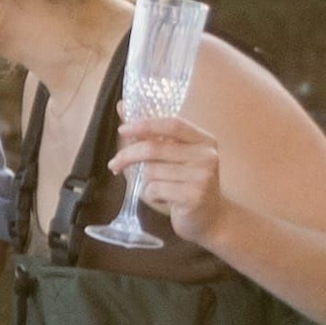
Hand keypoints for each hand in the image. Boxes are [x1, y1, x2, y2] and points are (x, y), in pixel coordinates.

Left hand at [113, 110, 228, 243]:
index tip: (122, 129)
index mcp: (204, 140)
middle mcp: (207, 155)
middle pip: (154, 148)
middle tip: (114, 165)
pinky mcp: (194, 196)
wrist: (212, 218)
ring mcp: (203, 176)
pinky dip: (152, 195)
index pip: (172, 124)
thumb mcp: (175, 155)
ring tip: (161, 187)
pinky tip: (165, 198)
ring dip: (146, 181)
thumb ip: (151, 133)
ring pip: (152, 171)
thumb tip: (123, 106)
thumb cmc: (188, 183)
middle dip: (128, 156)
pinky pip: (155, 190)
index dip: (145, 124)